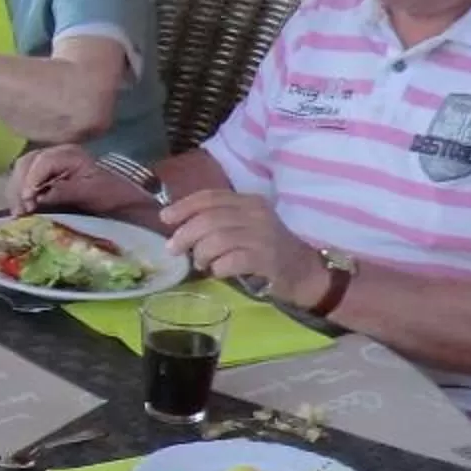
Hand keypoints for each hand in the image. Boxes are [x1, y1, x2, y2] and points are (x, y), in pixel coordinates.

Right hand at [11, 144, 152, 218]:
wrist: (122, 204)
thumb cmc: (111, 196)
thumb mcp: (91, 193)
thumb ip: (65, 191)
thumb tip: (39, 197)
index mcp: (69, 154)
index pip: (42, 162)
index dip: (31, 180)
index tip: (28, 201)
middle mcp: (55, 155)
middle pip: (26, 164)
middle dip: (19, 187)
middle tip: (20, 211)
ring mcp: (47, 167)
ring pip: (20, 173)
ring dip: (16, 193)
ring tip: (19, 213)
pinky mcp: (43, 180)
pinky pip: (23, 183)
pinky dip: (19, 196)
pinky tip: (21, 211)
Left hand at [162, 188, 326, 303]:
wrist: (305, 273)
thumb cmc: (268, 251)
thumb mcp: (246, 227)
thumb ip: (218, 223)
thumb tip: (179, 227)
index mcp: (250, 202)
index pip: (211, 197)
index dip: (184, 206)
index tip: (165, 218)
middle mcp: (257, 214)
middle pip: (210, 218)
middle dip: (185, 234)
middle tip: (174, 249)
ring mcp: (264, 236)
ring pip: (218, 239)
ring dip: (201, 253)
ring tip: (201, 264)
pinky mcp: (267, 259)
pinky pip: (232, 260)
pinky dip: (218, 267)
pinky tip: (218, 272)